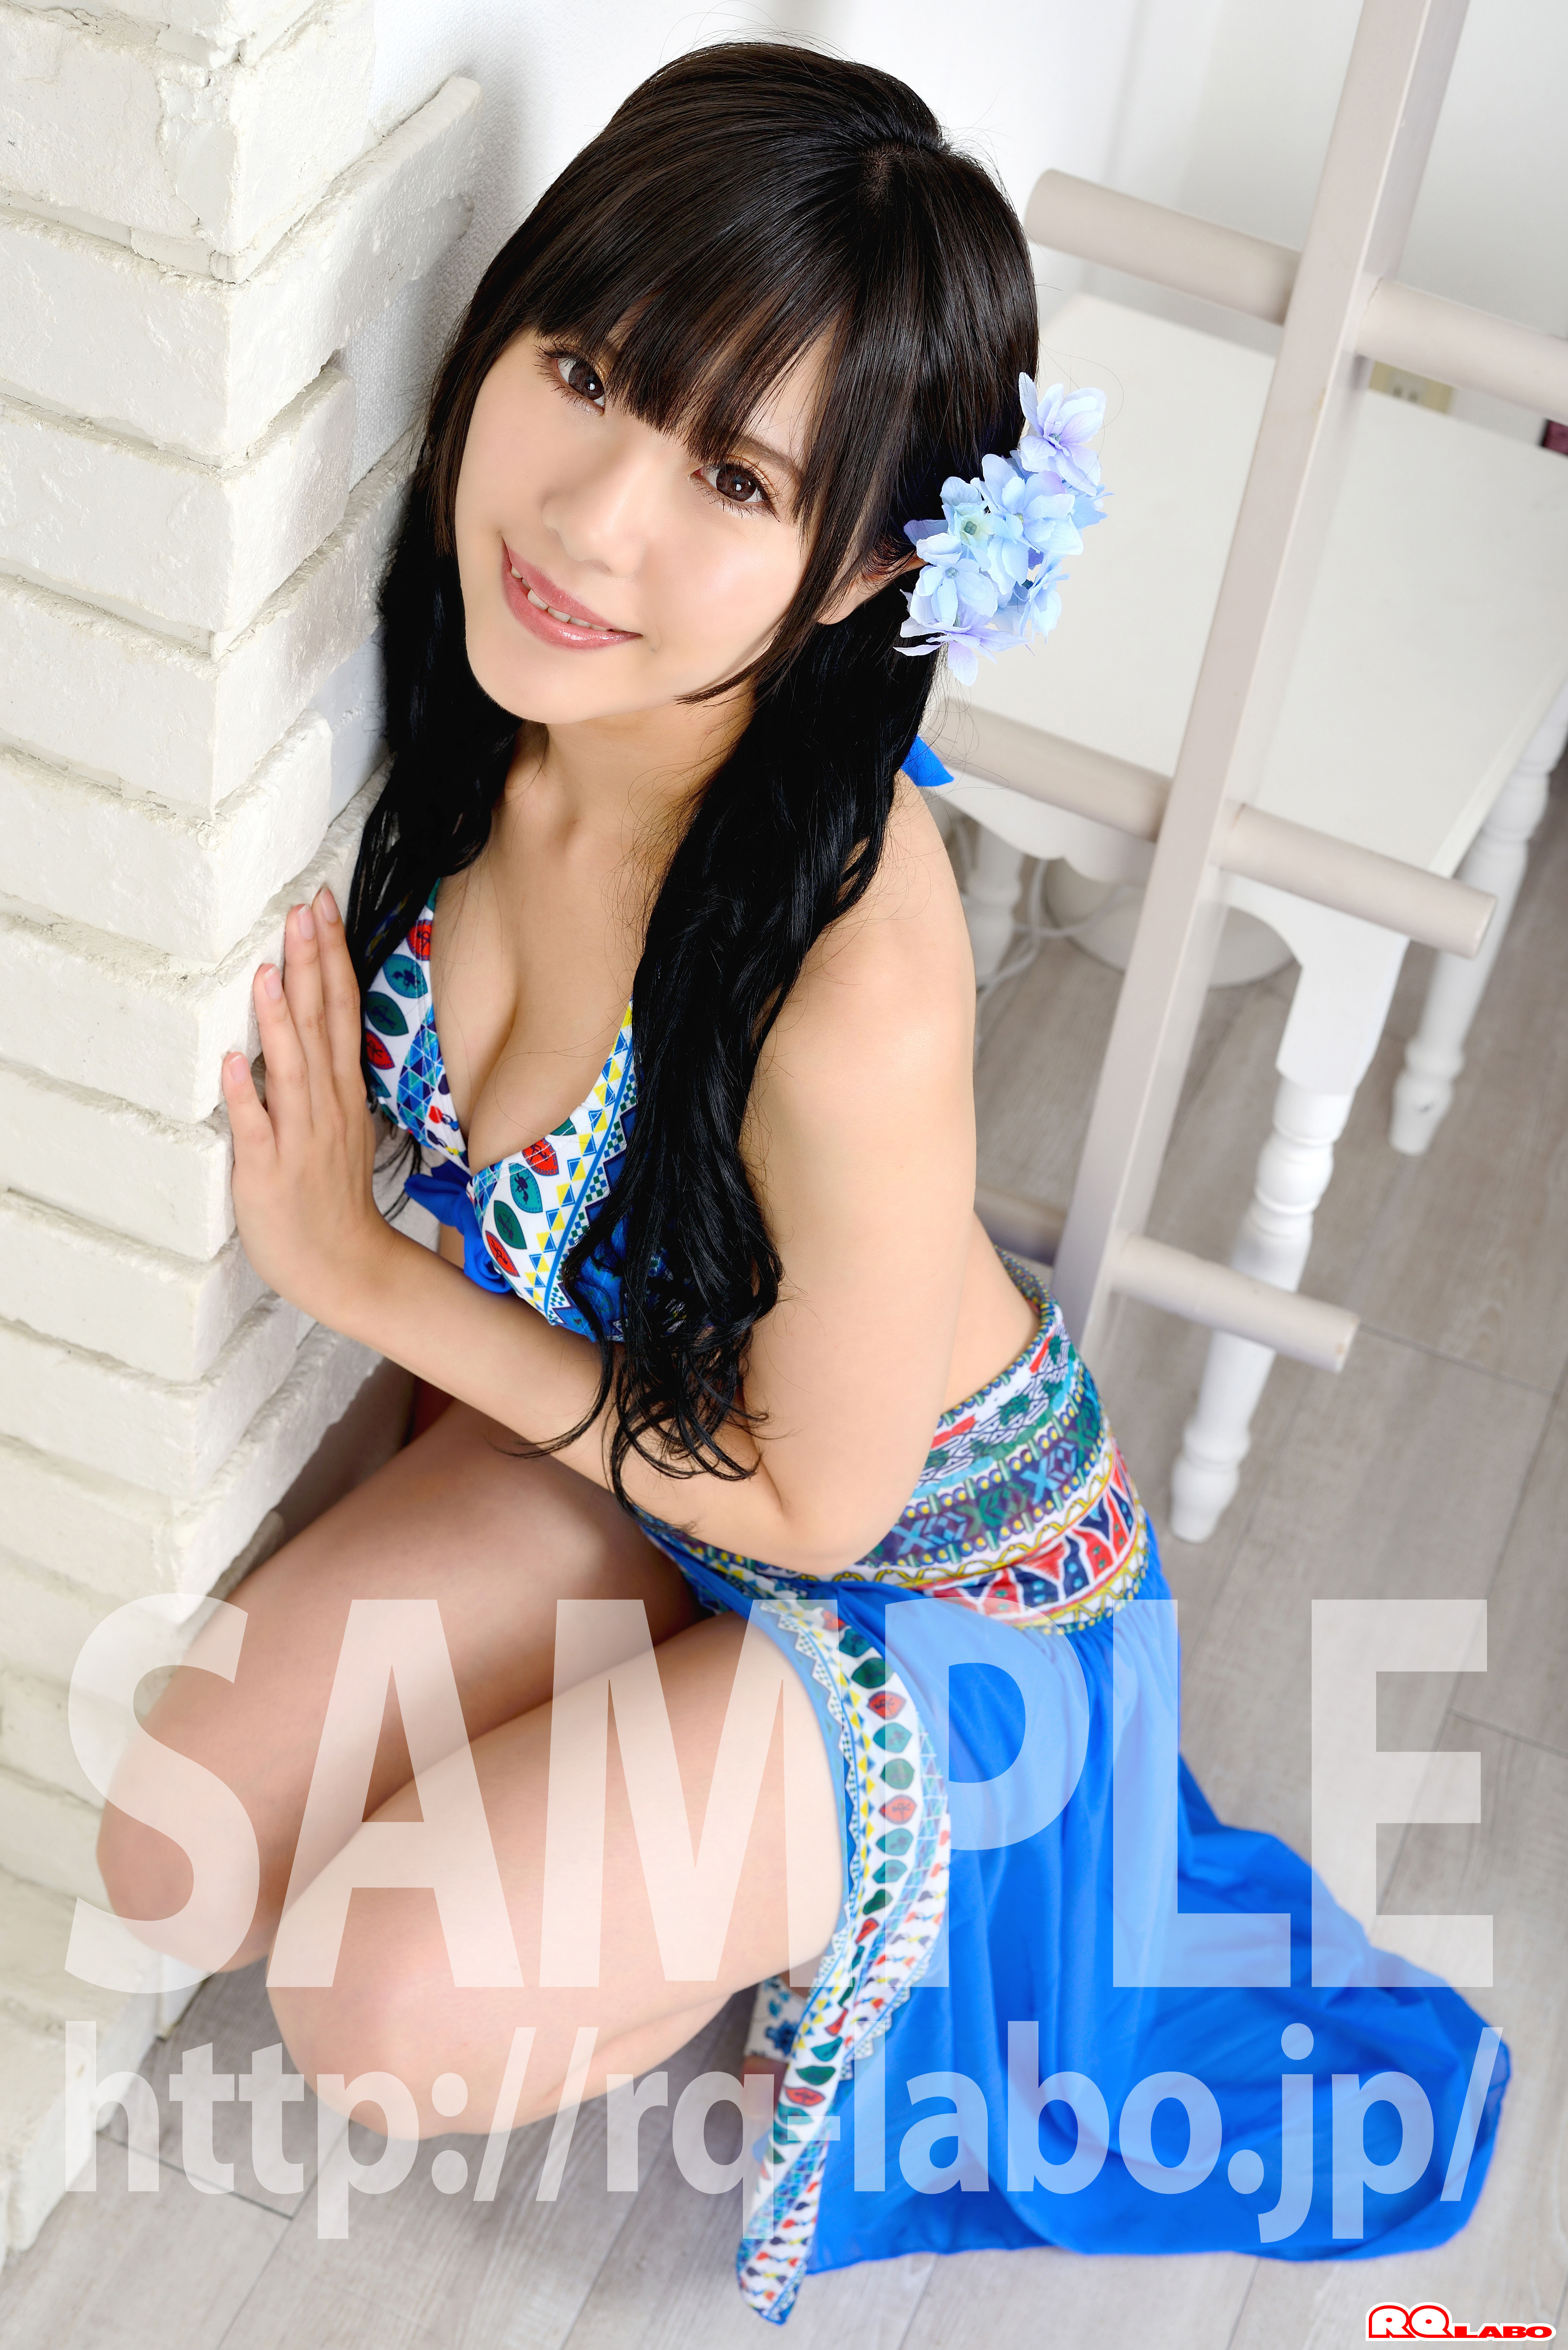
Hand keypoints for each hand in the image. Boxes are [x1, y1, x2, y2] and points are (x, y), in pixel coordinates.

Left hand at [222, 887, 392, 1324]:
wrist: (345, 1266)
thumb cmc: (334, 1197)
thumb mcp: (343, 1126)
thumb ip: (326, 1077)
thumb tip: (310, 1028)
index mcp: (341, 1092)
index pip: (341, 1010)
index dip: (333, 957)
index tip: (323, 908)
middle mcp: (325, 1106)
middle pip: (322, 1024)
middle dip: (313, 965)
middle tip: (304, 909)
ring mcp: (299, 1138)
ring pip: (292, 1069)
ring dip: (279, 1020)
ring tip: (269, 971)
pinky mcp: (269, 1171)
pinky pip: (255, 1128)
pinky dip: (244, 1094)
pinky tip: (231, 1061)